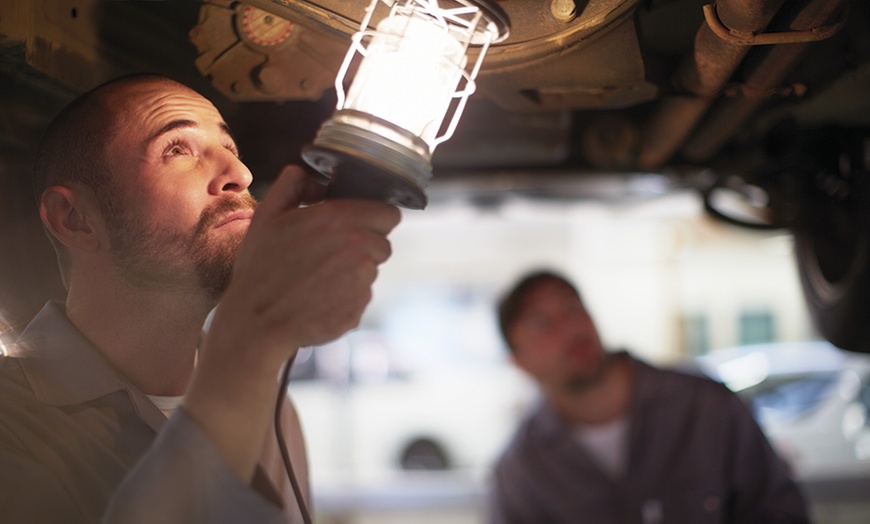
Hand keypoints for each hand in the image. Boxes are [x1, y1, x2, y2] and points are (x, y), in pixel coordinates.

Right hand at [210, 165, 400, 364]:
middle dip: (365, 244)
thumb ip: (294, 183)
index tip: (358, 224)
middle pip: (384, 242)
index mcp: (340, 218)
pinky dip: (347, 296)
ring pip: (373, 270)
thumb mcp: (267, 214)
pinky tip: (319, 297)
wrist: (255, 321)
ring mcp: (361, 281)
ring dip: (355, 271)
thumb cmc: (260, 267)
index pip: (390, 213)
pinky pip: (362, 296)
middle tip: (332, 252)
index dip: (375, 217)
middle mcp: (358, 248)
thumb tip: (318, 181)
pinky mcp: (359, 308)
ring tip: (319, 276)